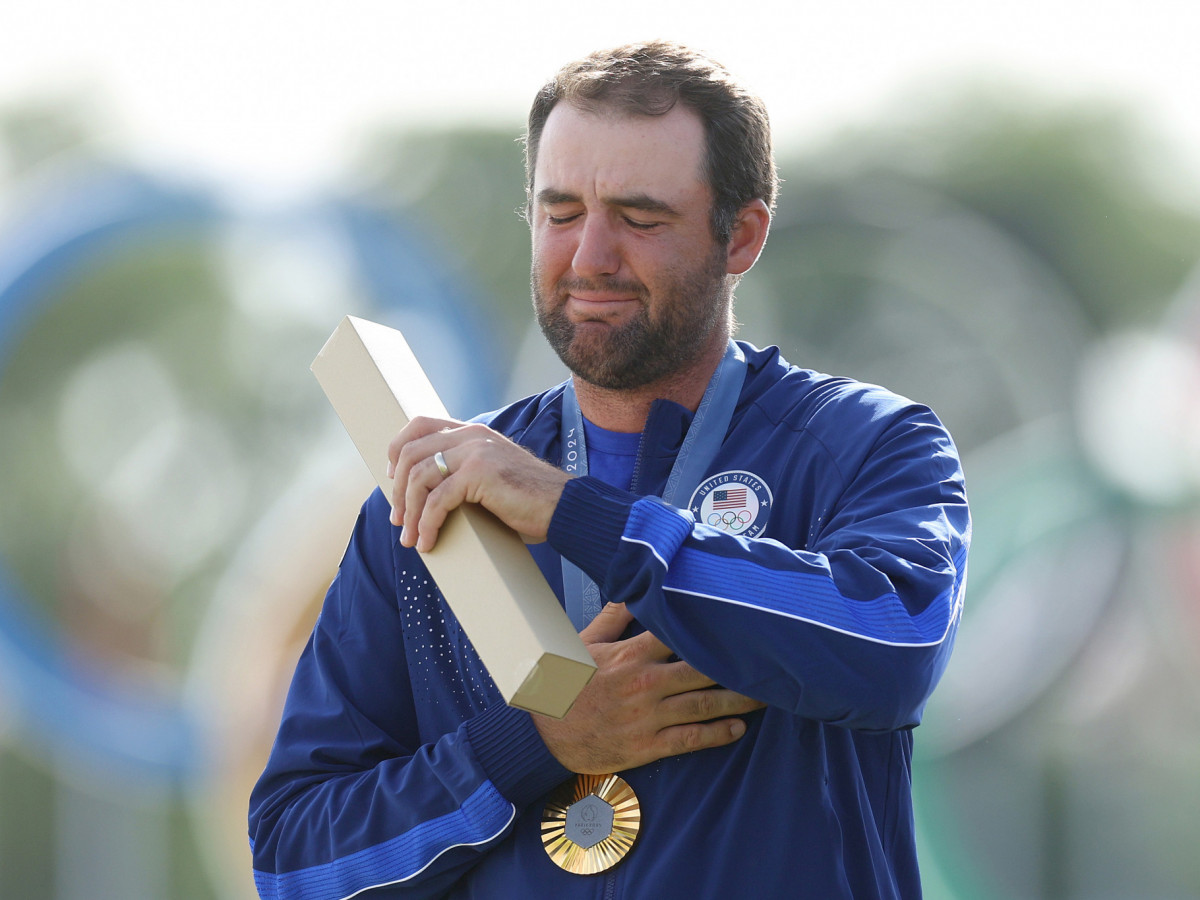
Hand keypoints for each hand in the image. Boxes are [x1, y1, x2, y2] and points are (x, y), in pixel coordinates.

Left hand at [386, 416, 570, 550]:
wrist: (563, 506)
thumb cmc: (529, 500)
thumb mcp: (491, 475)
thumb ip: (465, 472)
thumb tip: (429, 496)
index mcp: (473, 431)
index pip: (420, 424)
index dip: (398, 449)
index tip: (393, 479)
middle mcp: (472, 435)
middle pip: (411, 452)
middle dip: (398, 491)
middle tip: (399, 521)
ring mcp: (476, 451)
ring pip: (420, 478)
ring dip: (411, 514)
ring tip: (411, 539)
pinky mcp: (480, 473)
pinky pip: (438, 500)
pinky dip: (428, 525)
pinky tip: (429, 542)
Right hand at [533, 603, 764, 773]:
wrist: (543, 733)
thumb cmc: (565, 683)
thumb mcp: (585, 643)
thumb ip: (614, 616)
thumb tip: (634, 587)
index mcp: (632, 654)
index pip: (680, 634)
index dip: (713, 629)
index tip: (739, 623)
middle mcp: (645, 683)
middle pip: (703, 669)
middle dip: (737, 666)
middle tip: (767, 660)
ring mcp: (648, 716)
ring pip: (704, 704)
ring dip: (738, 701)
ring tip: (765, 695)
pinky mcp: (648, 745)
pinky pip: (691, 739)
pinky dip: (717, 734)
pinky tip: (738, 729)